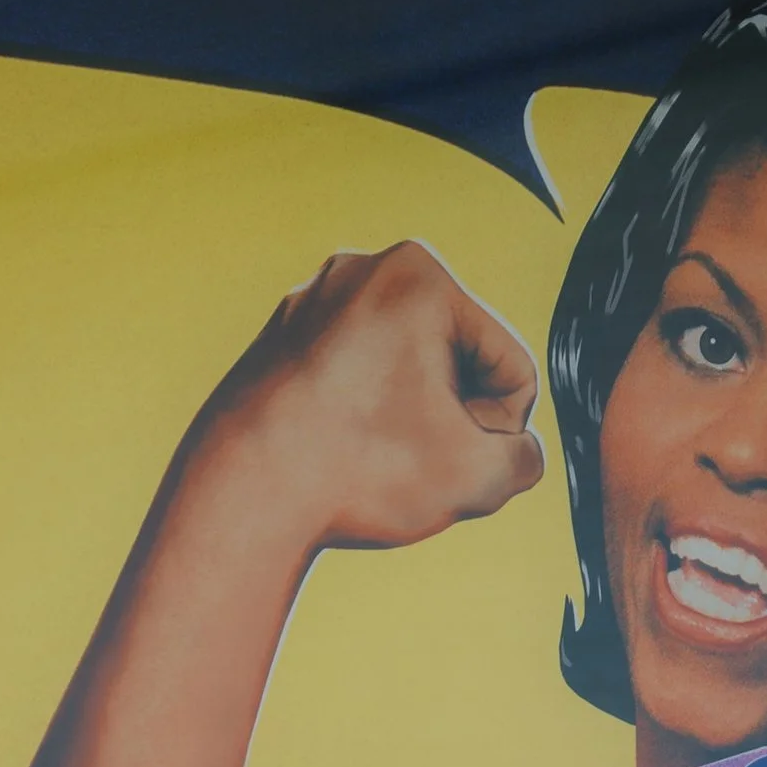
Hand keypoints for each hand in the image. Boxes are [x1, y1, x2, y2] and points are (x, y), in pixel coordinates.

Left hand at [202, 241, 543, 551]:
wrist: (240, 497)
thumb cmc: (359, 474)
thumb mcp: (479, 478)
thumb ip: (526, 459)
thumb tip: (515, 449)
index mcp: (421, 275)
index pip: (510, 367)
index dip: (500, 430)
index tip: (455, 460)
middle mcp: (362, 270)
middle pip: (455, 360)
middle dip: (451, 416)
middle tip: (413, 463)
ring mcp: (313, 300)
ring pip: (402, 371)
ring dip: (407, 418)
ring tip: (373, 461)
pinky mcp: (279, 339)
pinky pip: (352, 378)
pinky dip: (359, 416)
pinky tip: (338, 455)